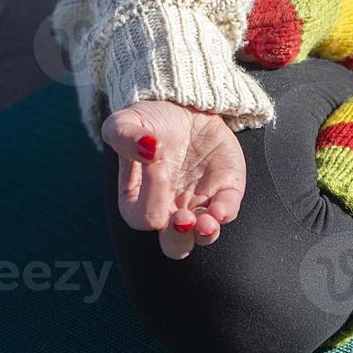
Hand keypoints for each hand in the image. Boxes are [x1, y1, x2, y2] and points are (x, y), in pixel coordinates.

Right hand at [102, 100, 245, 258]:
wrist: (184, 105)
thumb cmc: (150, 122)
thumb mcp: (125, 122)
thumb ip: (124, 137)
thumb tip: (148, 149)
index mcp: (140, 201)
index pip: (143, 218)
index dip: (150, 198)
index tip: (156, 163)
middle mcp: (170, 210)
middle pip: (174, 246)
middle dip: (179, 238)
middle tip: (182, 218)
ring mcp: (199, 203)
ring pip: (203, 237)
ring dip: (205, 234)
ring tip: (206, 222)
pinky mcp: (225, 190)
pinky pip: (228, 211)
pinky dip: (226, 213)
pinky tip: (220, 208)